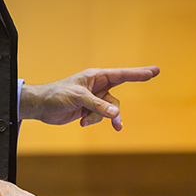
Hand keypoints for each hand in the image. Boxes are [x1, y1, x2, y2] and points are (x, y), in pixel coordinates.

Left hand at [19, 66, 159, 130]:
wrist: (41, 106)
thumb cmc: (58, 94)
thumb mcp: (79, 98)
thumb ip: (98, 106)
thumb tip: (116, 115)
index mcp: (96, 76)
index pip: (122, 75)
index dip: (139, 74)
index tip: (154, 71)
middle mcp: (97, 87)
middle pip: (115, 99)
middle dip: (114, 112)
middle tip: (117, 123)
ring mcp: (94, 100)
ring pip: (108, 112)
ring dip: (100, 119)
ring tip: (86, 122)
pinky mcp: (88, 110)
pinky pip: (99, 118)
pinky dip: (91, 121)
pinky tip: (80, 122)